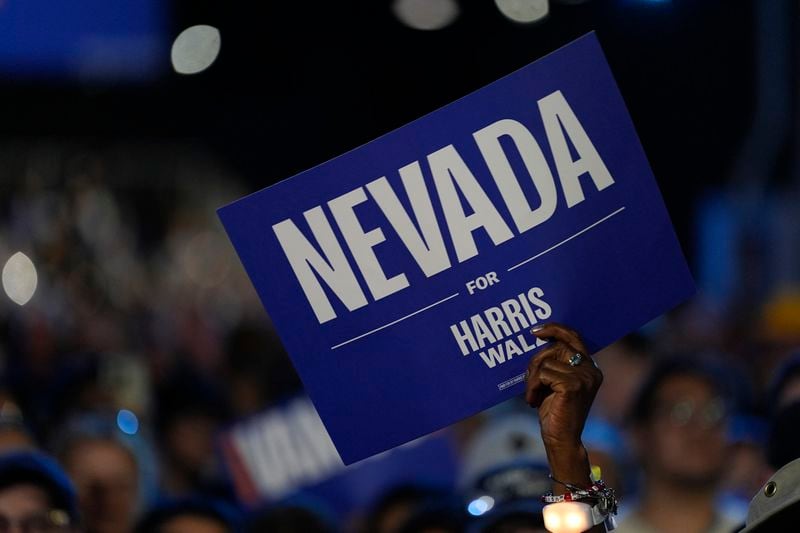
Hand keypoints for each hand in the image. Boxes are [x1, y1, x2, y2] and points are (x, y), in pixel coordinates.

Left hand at [525, 323, 602, 493]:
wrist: (561, 440)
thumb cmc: (554, 411)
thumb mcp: (555, 382)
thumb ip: (554, 362)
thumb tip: (538, 337)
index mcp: (590, 367)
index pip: (574, 337)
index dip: (555, 329)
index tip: (535, 331)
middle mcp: (591, 370)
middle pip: (555, 347)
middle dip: (535, 361)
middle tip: (529, 381)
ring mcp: (584, 378)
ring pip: (545, 362)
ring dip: (532, 379)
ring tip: (532, 395)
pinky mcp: (573, 386)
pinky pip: (543, 374)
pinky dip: (533, 387)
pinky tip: (533, 401)